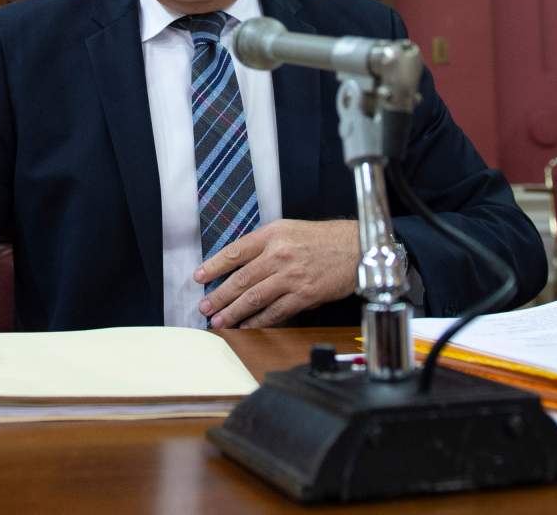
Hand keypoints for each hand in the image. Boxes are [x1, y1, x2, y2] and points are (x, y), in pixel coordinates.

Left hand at [195, 219, 359, 328]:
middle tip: (205, 307)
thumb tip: (240, 266)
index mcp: (273, 235)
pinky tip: (247, 327)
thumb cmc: (323, 239)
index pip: (235, 252)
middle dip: (219, 296)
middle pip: (241, 279)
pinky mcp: (304, 295)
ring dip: (234, 312)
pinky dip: (259, 321)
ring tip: (220, 322)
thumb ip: (265, 245)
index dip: (214, 266)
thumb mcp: (290, 230)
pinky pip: (276, 312)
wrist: (357, 248)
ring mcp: (292, 276)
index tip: (199, 277)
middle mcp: (279, 254)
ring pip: (255, 298)